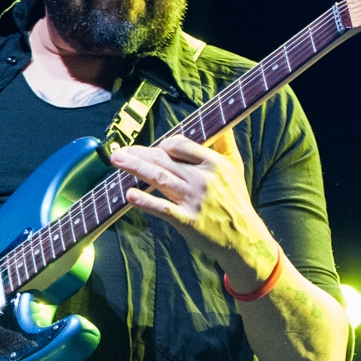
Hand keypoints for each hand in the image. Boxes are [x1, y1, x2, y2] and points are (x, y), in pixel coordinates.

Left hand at [110, 130, 278, 282]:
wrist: (243, 237)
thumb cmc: (236, 201)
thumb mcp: (235, 167)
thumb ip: (225, 143)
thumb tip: (221, 122)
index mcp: (213, 163)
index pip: (179, 144)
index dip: (162, 145)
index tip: (152, 150)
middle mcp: (202, 179)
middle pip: (163, 160)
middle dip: (138, 154)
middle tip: (119, 152)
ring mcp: (193, 200)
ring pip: (159, 178)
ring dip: (135, 168)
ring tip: (117, 161)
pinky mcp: (187, 221)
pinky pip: (162, 208)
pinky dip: (145, 201)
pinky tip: (129, 195)